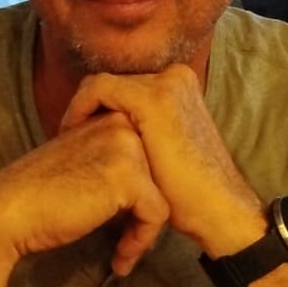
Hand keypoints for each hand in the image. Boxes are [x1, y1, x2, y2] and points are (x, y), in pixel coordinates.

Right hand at [0, 111, 168, 276]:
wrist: (8, 211)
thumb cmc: (40, 196)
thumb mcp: (83, 163)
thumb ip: (113, 162)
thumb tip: (151, 186)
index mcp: (109, 116)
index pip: (150, 157)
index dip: (140, 195)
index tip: (122, 224)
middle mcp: (121, 124)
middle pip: (161, 175)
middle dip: (145, 213)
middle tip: (125, 243)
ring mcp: (126, 147)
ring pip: (164, 195)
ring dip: (144, 231)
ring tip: (121, 254)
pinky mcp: (127, 177)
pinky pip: (157, 214)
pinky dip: (141, 241)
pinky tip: (119, 259)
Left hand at [60, 66, 264, 254]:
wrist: (218, 208)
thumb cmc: (192, 191)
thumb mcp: (166, 148)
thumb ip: (146, 130)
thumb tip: (112, 130)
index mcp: (180, 85)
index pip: (125, 88)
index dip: (99, 109)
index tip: (82, 136)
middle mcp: (174, 77)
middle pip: (113, 86)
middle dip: (89, 110)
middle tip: (71, 138)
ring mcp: (165, 85)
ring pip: (101, 86)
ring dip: (81, 110)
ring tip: (69, 139)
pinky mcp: (152, 99)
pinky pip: (97, 90)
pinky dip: (79, 109)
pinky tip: (71, 133)